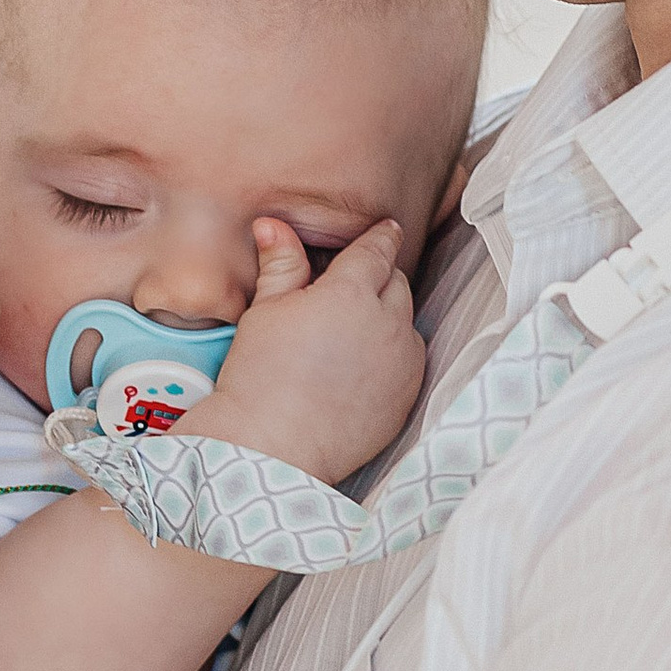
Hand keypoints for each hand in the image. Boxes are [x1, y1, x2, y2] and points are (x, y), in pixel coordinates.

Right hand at [188, 217, 425, 480]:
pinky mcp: (408, 395)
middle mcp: (387, 322)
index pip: (377, 250)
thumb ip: (281, 264)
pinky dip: (393, 355)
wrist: (273, 445)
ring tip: (352, 332)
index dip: (380, 236)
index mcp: (350, 292)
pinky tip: (361, 367)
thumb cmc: (260, 377)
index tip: (385, 230)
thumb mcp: (265, 311)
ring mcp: (402, 361)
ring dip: (388, 317)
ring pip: (406, 321)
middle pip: (396, 282)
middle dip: (379, 278)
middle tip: (350, 289)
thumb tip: (273, 225)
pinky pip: (409, 360)